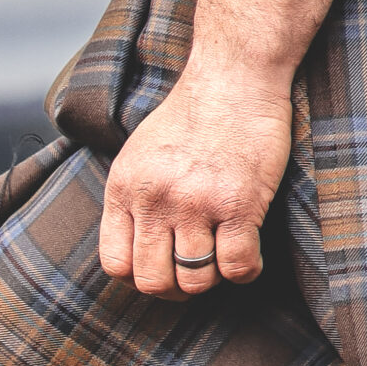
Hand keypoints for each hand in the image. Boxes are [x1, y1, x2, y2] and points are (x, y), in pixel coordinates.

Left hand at [99, 53, 293, 296]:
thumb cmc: (193, 114)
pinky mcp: (238, 204)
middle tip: (194, 272)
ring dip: (212, 277)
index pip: (116, 264)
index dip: (140, 278)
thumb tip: (138, 247)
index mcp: (124, 187)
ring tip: (222, 257)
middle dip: (175, 288)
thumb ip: (134, 198)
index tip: (161, 268)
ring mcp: (196, 203)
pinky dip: (246, 271)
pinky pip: (237, 267)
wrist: (234, 77)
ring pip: (196, 279)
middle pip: (153, 281)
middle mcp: (155, 199)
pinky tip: (250, 256)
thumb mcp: (142, 153)